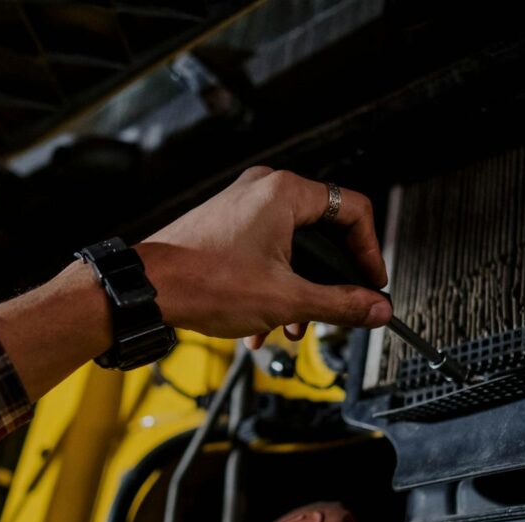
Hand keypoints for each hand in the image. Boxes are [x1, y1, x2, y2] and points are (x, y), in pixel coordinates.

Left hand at [135, 167, 391, 348]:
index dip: (370, 252)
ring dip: (299, 292)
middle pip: (323, 233)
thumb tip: (376, 309)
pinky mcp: (228, 225)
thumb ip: (340, 304)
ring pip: (294, 248)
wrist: (148, 290)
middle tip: (336, 311)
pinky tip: (261, 324)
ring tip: (290, 327)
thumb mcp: (286, 300)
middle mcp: (265, 190)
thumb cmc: (204, 282)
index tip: (371, 284)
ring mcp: (244, 206)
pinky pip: (267, 252)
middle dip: (328, 282)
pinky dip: (273, 286)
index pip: (353, 210)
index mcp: (285, 193)